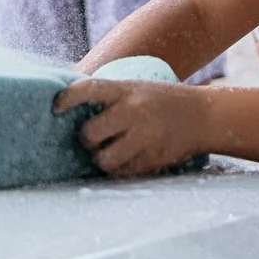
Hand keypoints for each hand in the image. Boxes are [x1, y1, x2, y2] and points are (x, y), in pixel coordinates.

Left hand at [59, 78, 209, 176]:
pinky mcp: (153, 158)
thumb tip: (70, 103)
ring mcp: (145, 136)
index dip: (67, 98)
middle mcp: (134, 111)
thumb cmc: (162, 100)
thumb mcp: (136, 87)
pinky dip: (119, 168)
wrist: (203, 116)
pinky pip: (123, 171)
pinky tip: (125, 159)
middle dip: (87, 138)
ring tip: (106, 152)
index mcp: (126, 89)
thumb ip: (110, 96)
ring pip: (104, 159)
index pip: (88, 89)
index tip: (55, 107)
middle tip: (92, 138)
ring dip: (100, 158)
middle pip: (90, 132)